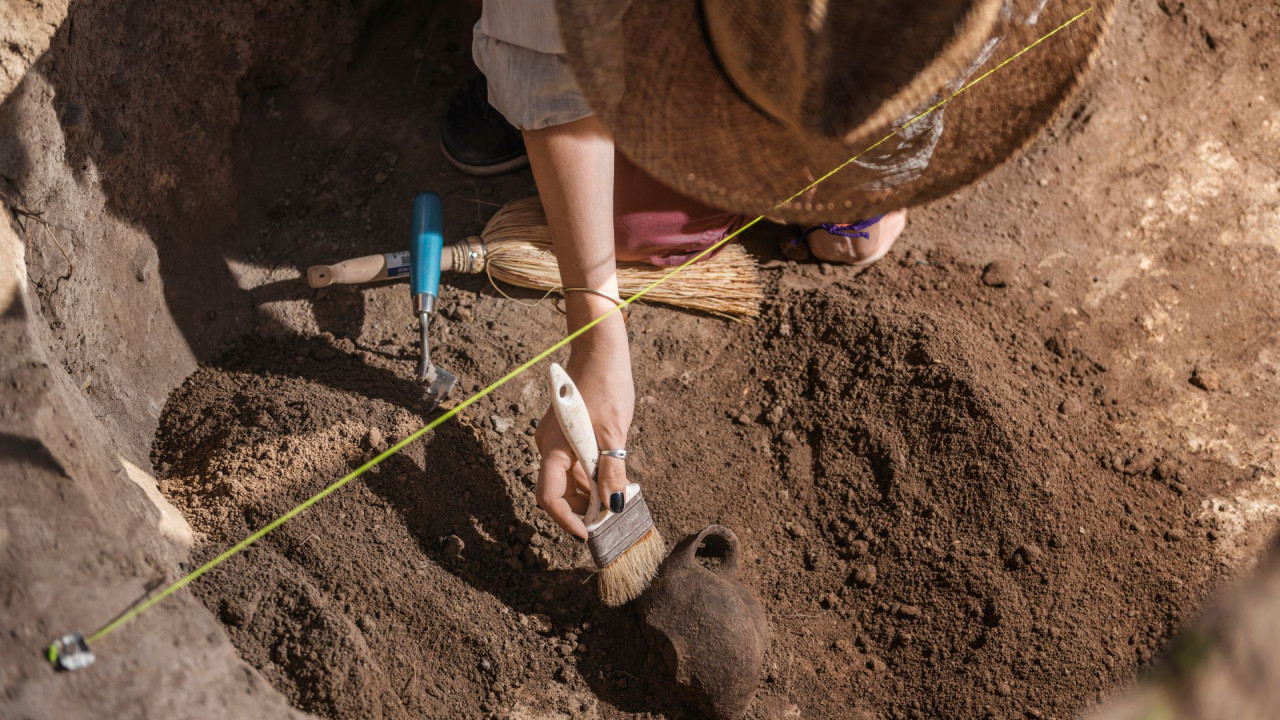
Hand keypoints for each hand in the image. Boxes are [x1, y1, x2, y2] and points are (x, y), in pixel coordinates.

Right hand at [534, 324, 633, 538]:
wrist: (599, 350)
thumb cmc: (605, 386)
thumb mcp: (613, 433)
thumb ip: (612, 471)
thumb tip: (613, 505)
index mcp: (553, 448)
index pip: (549, 497)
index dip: (566, 520)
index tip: (588, 534)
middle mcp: (548, 446)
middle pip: (557, 492)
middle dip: (580, 510)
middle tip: (610, 519)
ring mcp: (556, 440)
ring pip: (567, 479)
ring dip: (588, 494)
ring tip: (616, 501)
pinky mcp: (567, 434)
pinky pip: (574, 464)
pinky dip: (590, 476)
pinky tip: (611, 480)